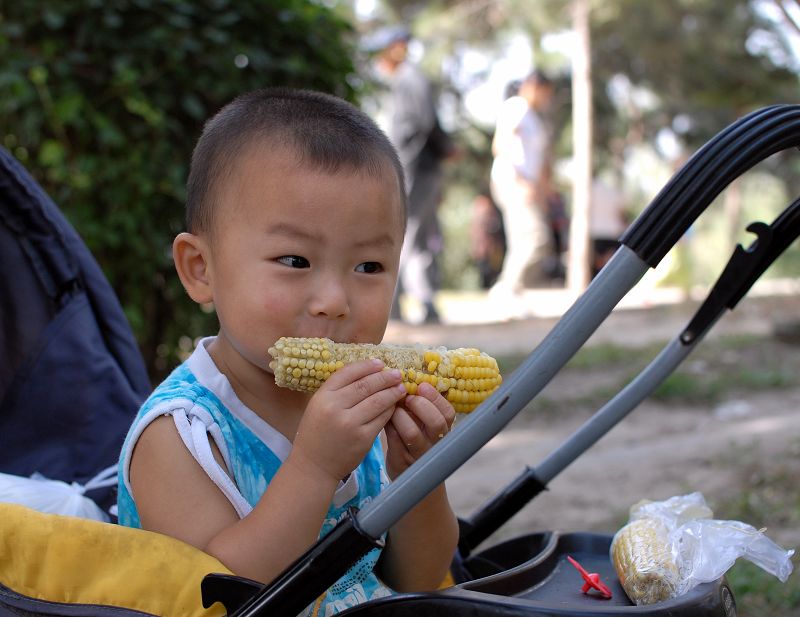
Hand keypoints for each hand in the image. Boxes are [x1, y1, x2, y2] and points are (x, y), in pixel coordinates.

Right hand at [291, 359, 406, 483]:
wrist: (314, 465)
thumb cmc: (317, 433)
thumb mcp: (318, 406)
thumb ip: (337, 391)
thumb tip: (366, 373)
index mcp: (322, 396)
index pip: (348, 373)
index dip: (366, 366)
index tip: (379, 363)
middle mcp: (335, 408)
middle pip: (366, 385)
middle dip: (384, 377)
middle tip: (397, 373)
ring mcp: (350, 424)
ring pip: (377, 401)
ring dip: (392, 392)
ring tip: (400, 387)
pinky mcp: (363, 438)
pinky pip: (382, 418)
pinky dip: (390, 409)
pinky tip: (394, 405)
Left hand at [384, 382, 455, 478]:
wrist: (408, 474)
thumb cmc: (414, 440)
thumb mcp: (423, 425)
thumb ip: (420, 406)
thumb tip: (406, 377)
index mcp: (443, 429)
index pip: (448, 412)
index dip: (436, 397)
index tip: (422, 386)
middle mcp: (435, 442)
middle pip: (436, 422)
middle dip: (421, 405)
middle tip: (408, 398)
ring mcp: (419, 453)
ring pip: (413, 432)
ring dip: (400, 416)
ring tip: (393, 409)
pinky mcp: (401, 461)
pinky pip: (394, 440)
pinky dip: (388, 426)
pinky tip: (384, 419)